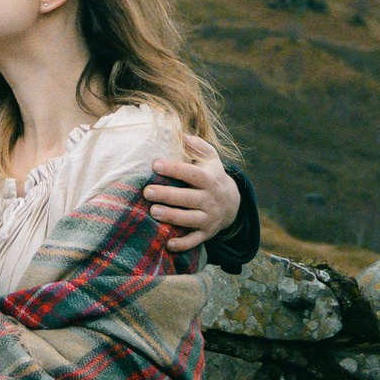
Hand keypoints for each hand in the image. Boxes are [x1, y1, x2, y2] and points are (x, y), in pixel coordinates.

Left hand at [144, 136, 239, 250]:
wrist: (233, 204)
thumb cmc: (213, 176)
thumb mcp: (211, 159)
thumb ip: (199, 146)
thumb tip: (183, 136)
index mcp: (210, 179)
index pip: (191, 174)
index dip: (174, 169)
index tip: (155, 164)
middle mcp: (210, 200)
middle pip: (188, 198)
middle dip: (167, 195)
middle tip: (146, 191)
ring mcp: (209, 218)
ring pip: (189, 219)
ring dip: (172, 217)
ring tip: (153, 212)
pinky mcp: (206, 233)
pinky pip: (195, 241)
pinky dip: (182, 244)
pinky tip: (167, 244)